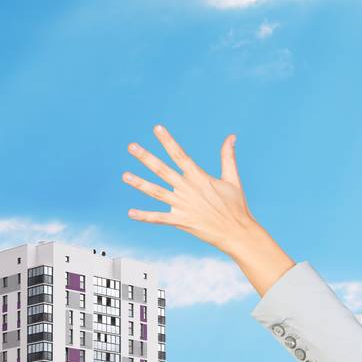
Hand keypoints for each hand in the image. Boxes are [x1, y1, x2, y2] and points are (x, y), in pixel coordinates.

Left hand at [123, 126, 295, 295]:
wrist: (237, 232)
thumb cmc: (236, 206)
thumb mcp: (233, 179)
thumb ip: (228, 157)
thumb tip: (231, 136)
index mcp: (200, 178)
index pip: (180, 155)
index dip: (168, 141)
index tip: (157, 128)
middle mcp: (188, 189)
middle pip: (163, 170)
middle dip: (146, 158)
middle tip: (131, 146)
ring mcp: (183, 205)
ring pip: (156, 192)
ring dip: (140, 183)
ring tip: (125, 176)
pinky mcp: (181, 221)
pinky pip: (159, 218)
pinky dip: (145, 216)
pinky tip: (131, 213)